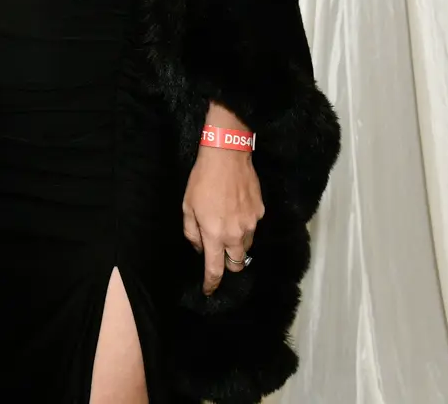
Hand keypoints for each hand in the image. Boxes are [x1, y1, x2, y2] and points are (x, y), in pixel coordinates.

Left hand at [183, 119, 263, 295]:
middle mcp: (236, 234)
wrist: (227, 157)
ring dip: (236, 245)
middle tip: (219, 254)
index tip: (209, 290)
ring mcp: (251, 224)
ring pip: (246, 246)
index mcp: (214, 234)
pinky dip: (244, 226)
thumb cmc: (202, 181)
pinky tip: (236, 211)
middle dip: (228, 264)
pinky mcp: (260, 212)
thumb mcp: (187, 207)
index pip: (215, 268)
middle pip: (236, 263)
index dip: (212, 283)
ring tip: (227, 228)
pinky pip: (253, 228)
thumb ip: (192, 232)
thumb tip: (198, 247)